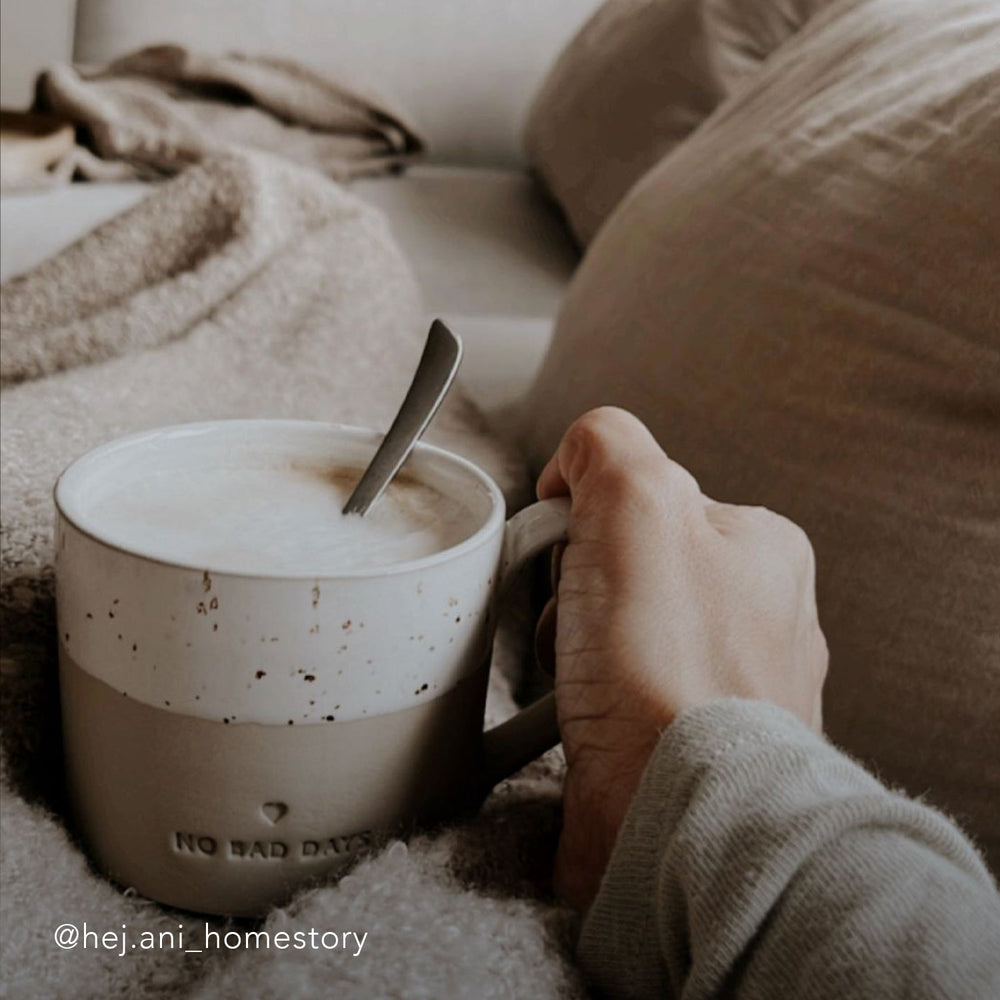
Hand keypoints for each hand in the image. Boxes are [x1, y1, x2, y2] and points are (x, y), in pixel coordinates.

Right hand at [535, 407, 827, 908]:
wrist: (679, 815)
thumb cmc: (667, 665)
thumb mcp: (639, 500)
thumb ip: (608, 445)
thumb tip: (579, 464)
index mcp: (763, 547)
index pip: (647, 498)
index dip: (588, 521)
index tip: (569, 553)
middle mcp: (760, 617)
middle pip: (626, 569)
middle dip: (577, 595)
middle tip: (575, 628)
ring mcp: (729, 688)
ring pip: (614, 638)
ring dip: (571, 655)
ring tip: (574, 685)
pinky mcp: (689, 748)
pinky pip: (614, 703)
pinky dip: (581, 708)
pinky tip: (577, 722)